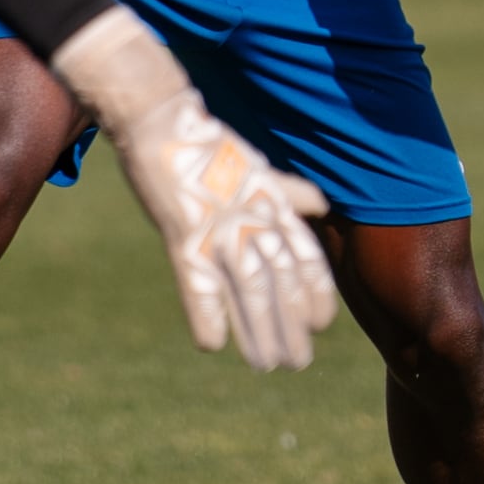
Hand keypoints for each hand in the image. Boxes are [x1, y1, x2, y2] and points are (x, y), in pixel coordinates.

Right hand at [50, 6, 337, 371]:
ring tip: (266, 364)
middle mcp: (255, 219)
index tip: (322, 324)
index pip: (307, 258)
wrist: (162, 119)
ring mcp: (221, 228)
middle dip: (292, 326)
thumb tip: (319, 201)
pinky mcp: (184, 235)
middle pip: (282, 282)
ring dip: (260, 332)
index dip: (316, 293)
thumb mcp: (259, 166)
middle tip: (297, 362)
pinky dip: (206, 316)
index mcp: (274, 205)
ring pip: (250, 291)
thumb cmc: (209, 145)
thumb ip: (288, 191)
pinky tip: (212, 345)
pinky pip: (198, 285)